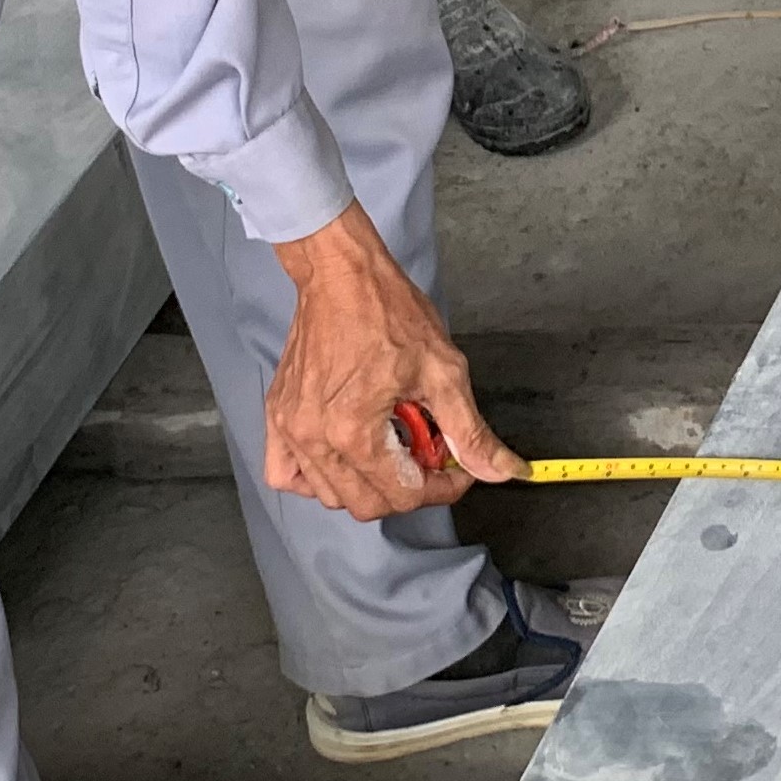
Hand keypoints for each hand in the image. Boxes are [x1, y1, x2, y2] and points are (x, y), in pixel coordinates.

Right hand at [265, 201, 525, 520]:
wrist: (341, 275)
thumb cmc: (389, 313)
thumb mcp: (444, 371)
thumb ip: (470, 431)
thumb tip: (503, 470)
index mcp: (353, 431)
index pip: (402, 495)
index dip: (441, 488)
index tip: (457, 470)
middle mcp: (314, 439)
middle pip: (365, 504)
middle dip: (407, 488)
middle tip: (428, 456)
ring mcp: (289, 430)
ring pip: (329, 495)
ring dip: (366, 484)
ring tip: (391, 446)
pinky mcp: (277, 417)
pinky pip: (286, 474)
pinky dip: (317, 477)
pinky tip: (344, 454)